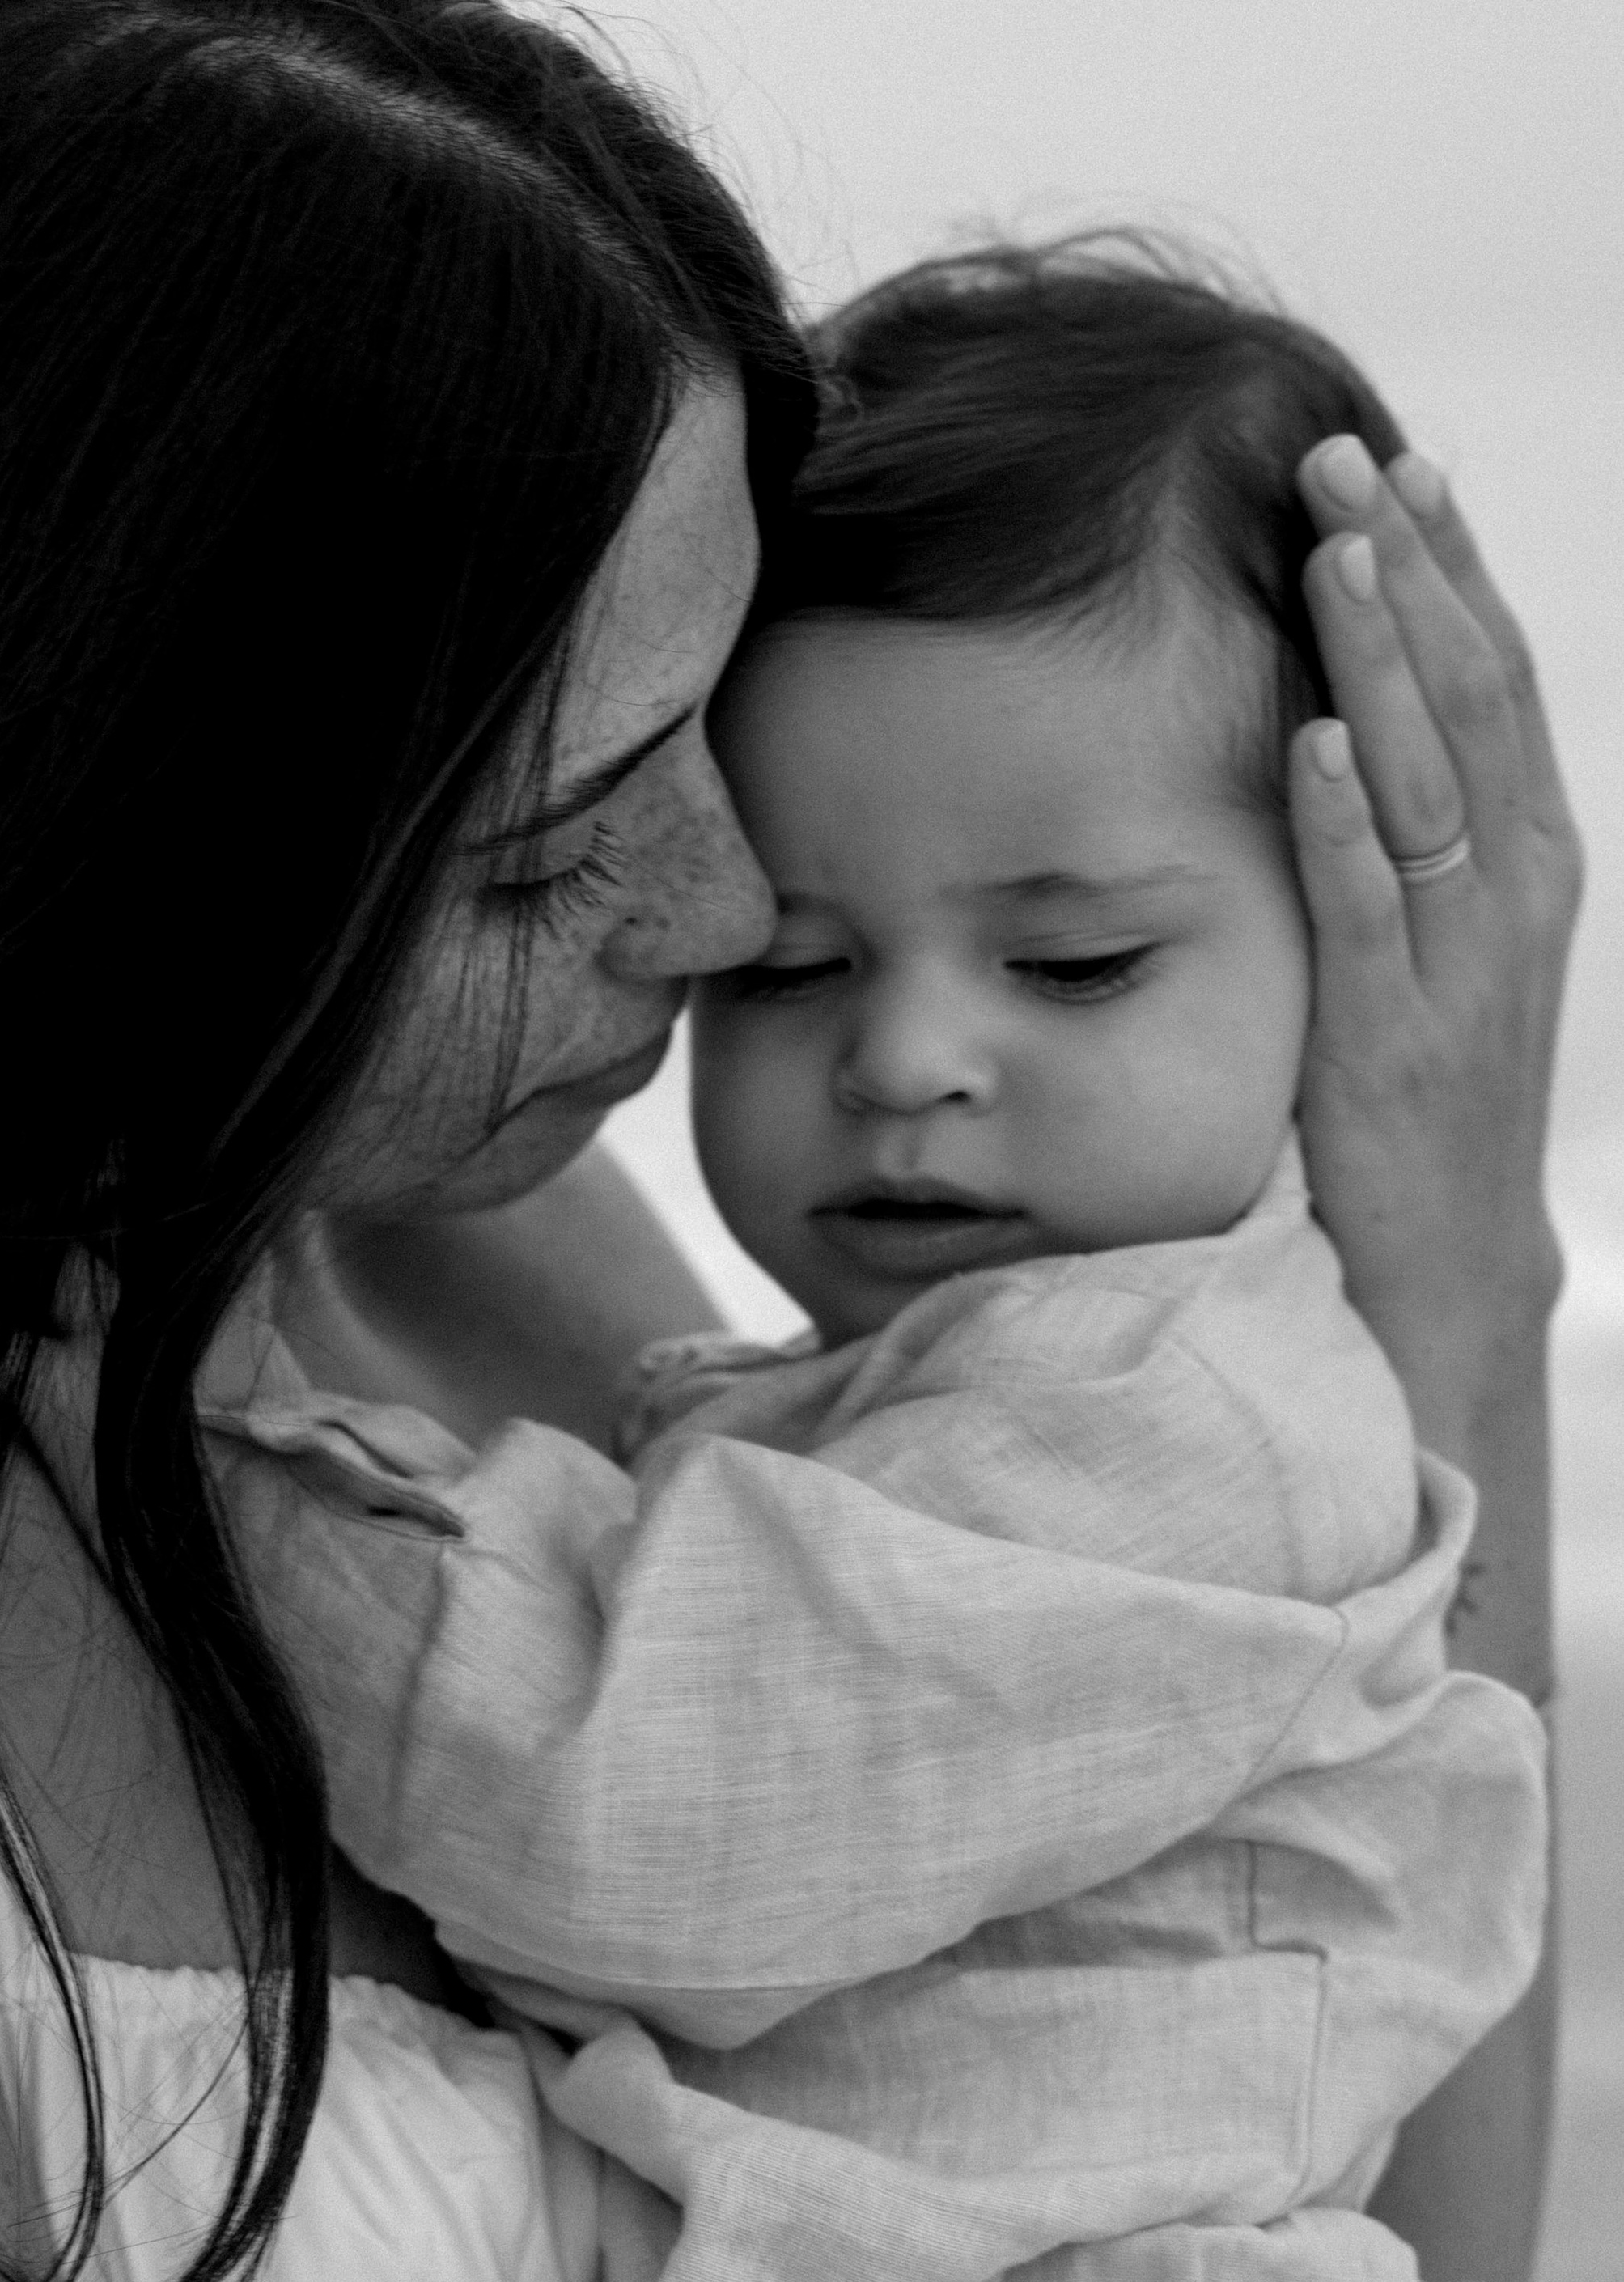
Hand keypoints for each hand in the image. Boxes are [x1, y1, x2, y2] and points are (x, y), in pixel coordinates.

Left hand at [1285, 433, 1578, 1426]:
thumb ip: (1416, 826)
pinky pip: (1369, 915)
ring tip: (1336, 558)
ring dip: (1382, 666)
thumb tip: (1351, 698)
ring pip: (1429, 785)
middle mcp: (1513, 891)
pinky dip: (1345, 828)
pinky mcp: (1391, 1040)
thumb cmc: (1428, 1080)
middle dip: (1413, 576)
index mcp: (1528, 853)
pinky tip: (1313, 749)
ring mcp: (1460, 966)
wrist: (1448, 1256)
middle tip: (1345, 464)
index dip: (1452, 567)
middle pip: (1469, 701)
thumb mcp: (1441, 934)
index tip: (1398, 465)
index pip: (1494, 677)